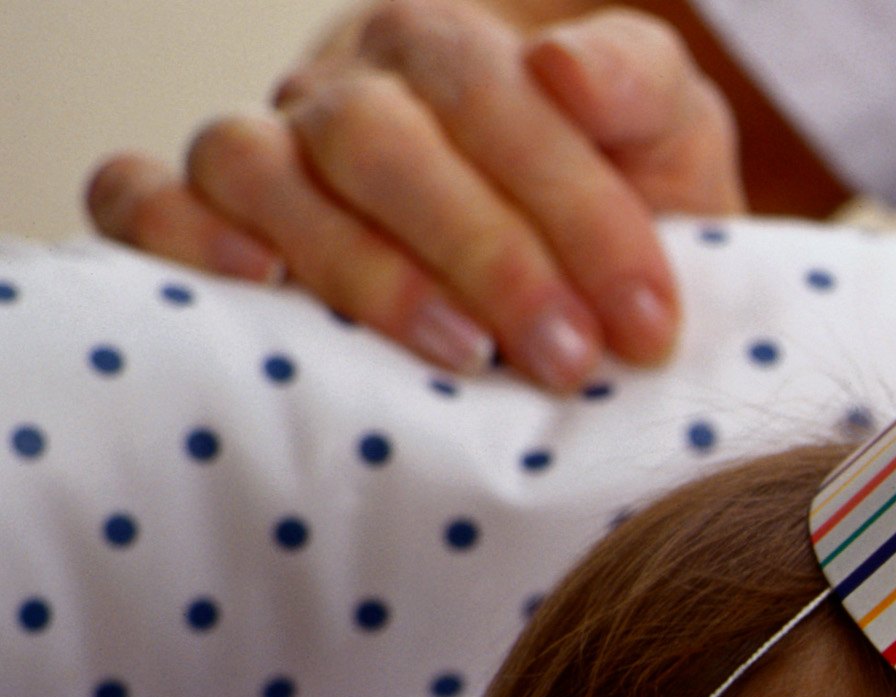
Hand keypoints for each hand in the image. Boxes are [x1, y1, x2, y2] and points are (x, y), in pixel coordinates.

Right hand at [85, 2, 739, 389]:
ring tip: (461, 354)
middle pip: (375, 139)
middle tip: (570, 358)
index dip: (575, 208)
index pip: (491, 93)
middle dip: (486, 255)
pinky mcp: (203, 215)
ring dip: (358, 266)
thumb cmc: (618, 198)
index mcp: (448, 48)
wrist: (570, 271)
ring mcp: (265, 149)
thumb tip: (564, 70)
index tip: (647, 318)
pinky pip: (138, 200)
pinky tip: (258, 282)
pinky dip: (175, 234)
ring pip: (254, 168)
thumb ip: (638, 85)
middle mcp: (342, 86)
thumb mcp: (666, 134)